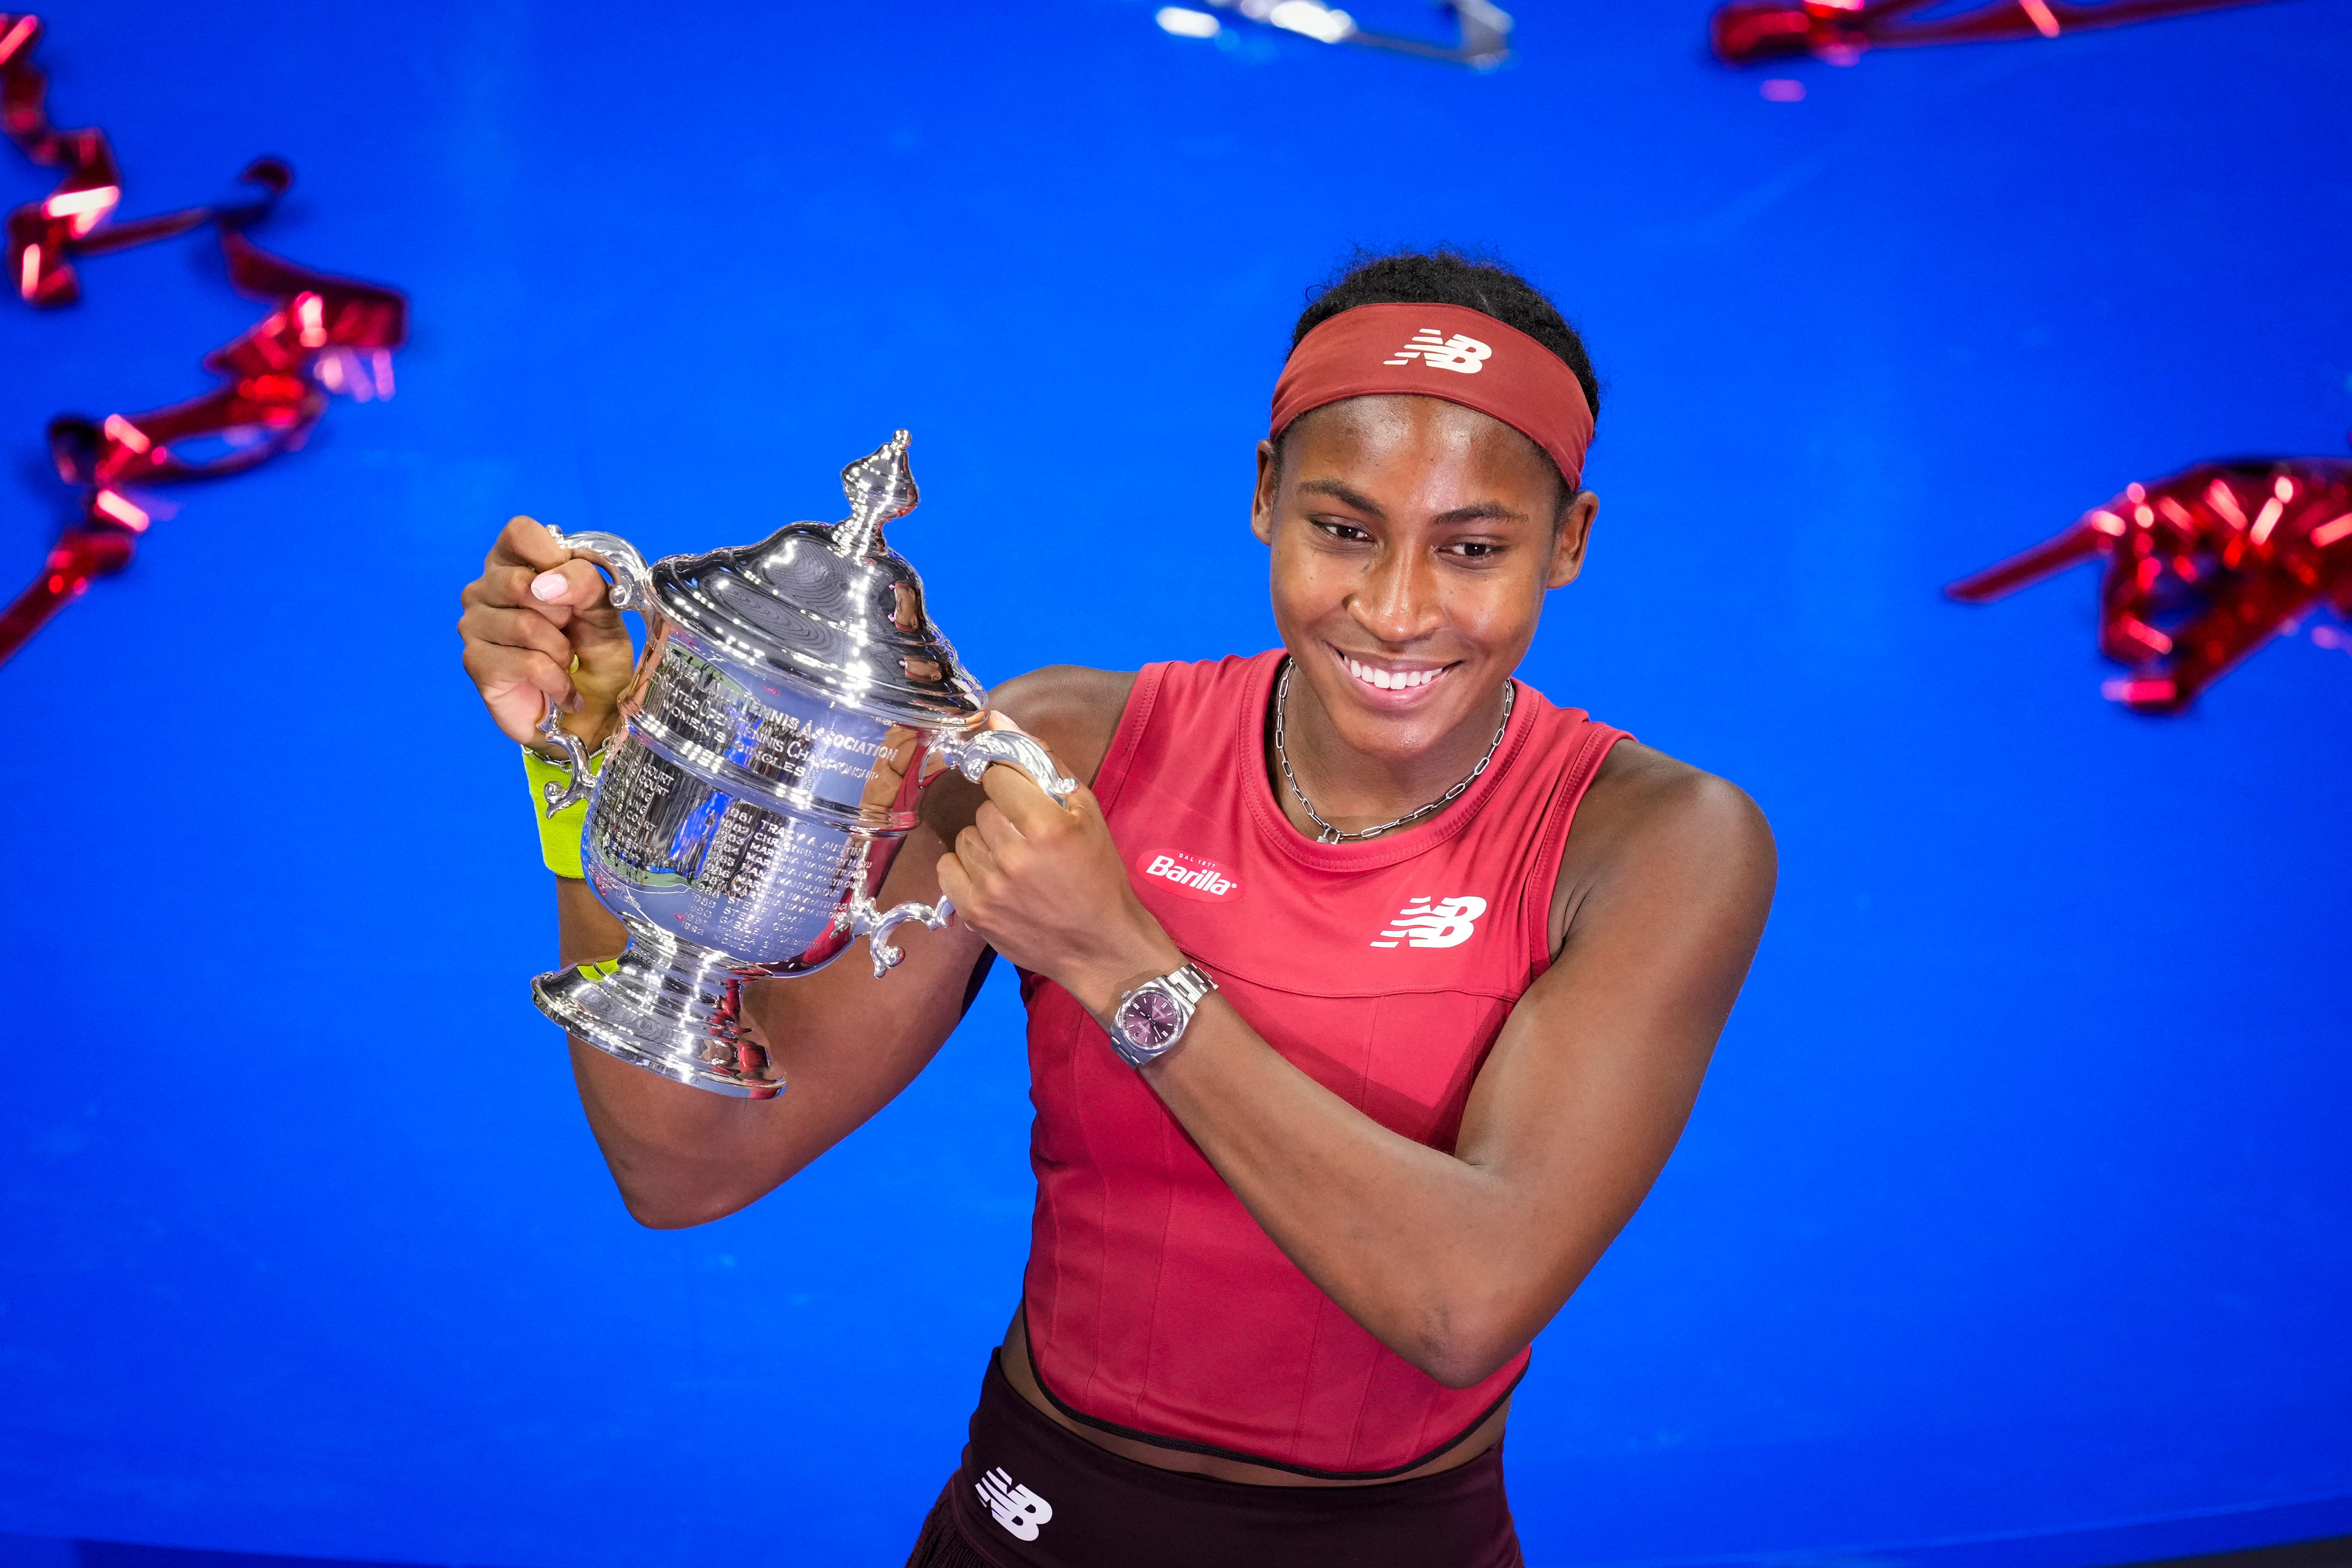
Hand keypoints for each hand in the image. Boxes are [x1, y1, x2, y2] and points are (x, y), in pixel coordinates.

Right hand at [457, 515, 637, 749]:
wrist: (592, 711)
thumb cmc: (593, 653)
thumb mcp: (603, 610)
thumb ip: (584, 582)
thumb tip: (546, 584)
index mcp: (514, 562)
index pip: (519, 532)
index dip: (553, 557)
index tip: (573, 588)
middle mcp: (484, 588)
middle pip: (520, 582)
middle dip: (563, 613)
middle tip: (570, 632)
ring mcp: (474, 625)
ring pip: (525, 625)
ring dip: (562, 650)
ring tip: (565, 662)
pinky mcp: (476, 663)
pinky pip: (527, 662)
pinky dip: (557, 679)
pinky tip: (561, 690)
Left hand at [935, 728, 1182, 1015]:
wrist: (1100, 945)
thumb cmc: (1098, 875)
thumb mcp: (1087, 813)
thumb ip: (1043, 764)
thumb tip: (999, 720)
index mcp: (1046, 826)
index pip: (996, 776)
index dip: (1010, 784)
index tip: (1023, 799)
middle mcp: (1014, 855)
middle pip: (983, 809)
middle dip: (1003, 818)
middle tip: (1028, 839)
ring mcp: (990, 886)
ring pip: (965, 838)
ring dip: (985, 845)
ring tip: (1014, 863)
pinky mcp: (973, 911)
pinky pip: (947, 868)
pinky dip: (966, 870)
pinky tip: (993, 879)